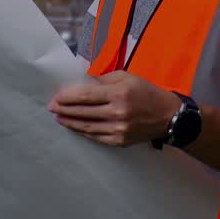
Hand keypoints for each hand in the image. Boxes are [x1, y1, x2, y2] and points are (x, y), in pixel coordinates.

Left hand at [48, 70, 181, 146]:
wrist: (168, 116)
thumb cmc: (147, 92)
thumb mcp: (128, 77)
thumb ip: (105, 79)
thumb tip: (85, 83)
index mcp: (119, 93)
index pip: (86, 95)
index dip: (68, 96)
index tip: (56, 96)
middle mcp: (117, 112)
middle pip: (83, 112)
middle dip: (64, 109)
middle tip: (51, 107)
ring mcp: (118, 129)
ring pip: (86, 126)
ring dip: (70, 122)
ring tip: (58, 118)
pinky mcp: (119, 141)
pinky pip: (96, 136)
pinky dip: (83, 132)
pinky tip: (75, 127)